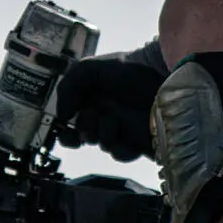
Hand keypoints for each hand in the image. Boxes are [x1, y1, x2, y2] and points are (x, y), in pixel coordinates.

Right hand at [54, 39, 167, 161]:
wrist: (161, 74)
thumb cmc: (128, 69)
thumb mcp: (90, 68)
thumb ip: (68, 86)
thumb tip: (61, 116)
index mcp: (90, 100)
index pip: (70, 125)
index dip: (65, 132)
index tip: (65, 128)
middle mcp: (103, 115)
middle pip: (82, 136)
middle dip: (85, 127)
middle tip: (94, 113)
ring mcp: (121, 129)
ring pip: (101, 145)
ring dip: (103, 134)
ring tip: (114, 120)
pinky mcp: (137, 141)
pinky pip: (121, 154)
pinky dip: (119, 148)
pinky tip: (124, 135)